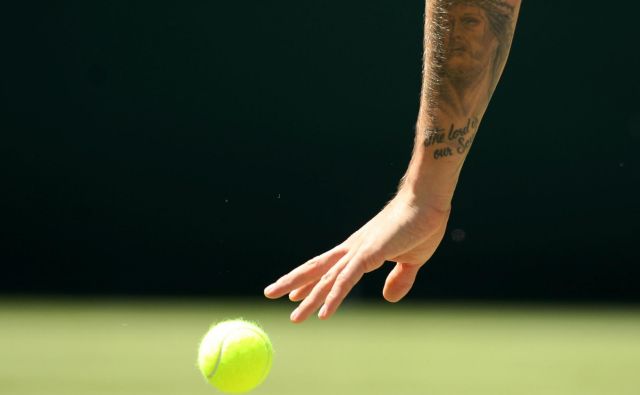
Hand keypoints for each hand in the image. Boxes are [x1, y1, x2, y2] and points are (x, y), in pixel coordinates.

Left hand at [264, 191, 449, 322]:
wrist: (427, 201)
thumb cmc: (421, 224)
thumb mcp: (411, 260)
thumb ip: (400, 279)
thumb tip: (389, 298)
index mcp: (360, 250)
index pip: (327, 267)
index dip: (309, 280)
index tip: (293, 292)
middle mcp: (352, 249)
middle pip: (316, 269)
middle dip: (292, 283)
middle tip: (269, 294)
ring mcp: (358, 251)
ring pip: (326, 279)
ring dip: (308, 298)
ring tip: (293, 316)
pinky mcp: (369, 254)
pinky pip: (346, 280)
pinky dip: (333, 297)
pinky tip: (323, 313)